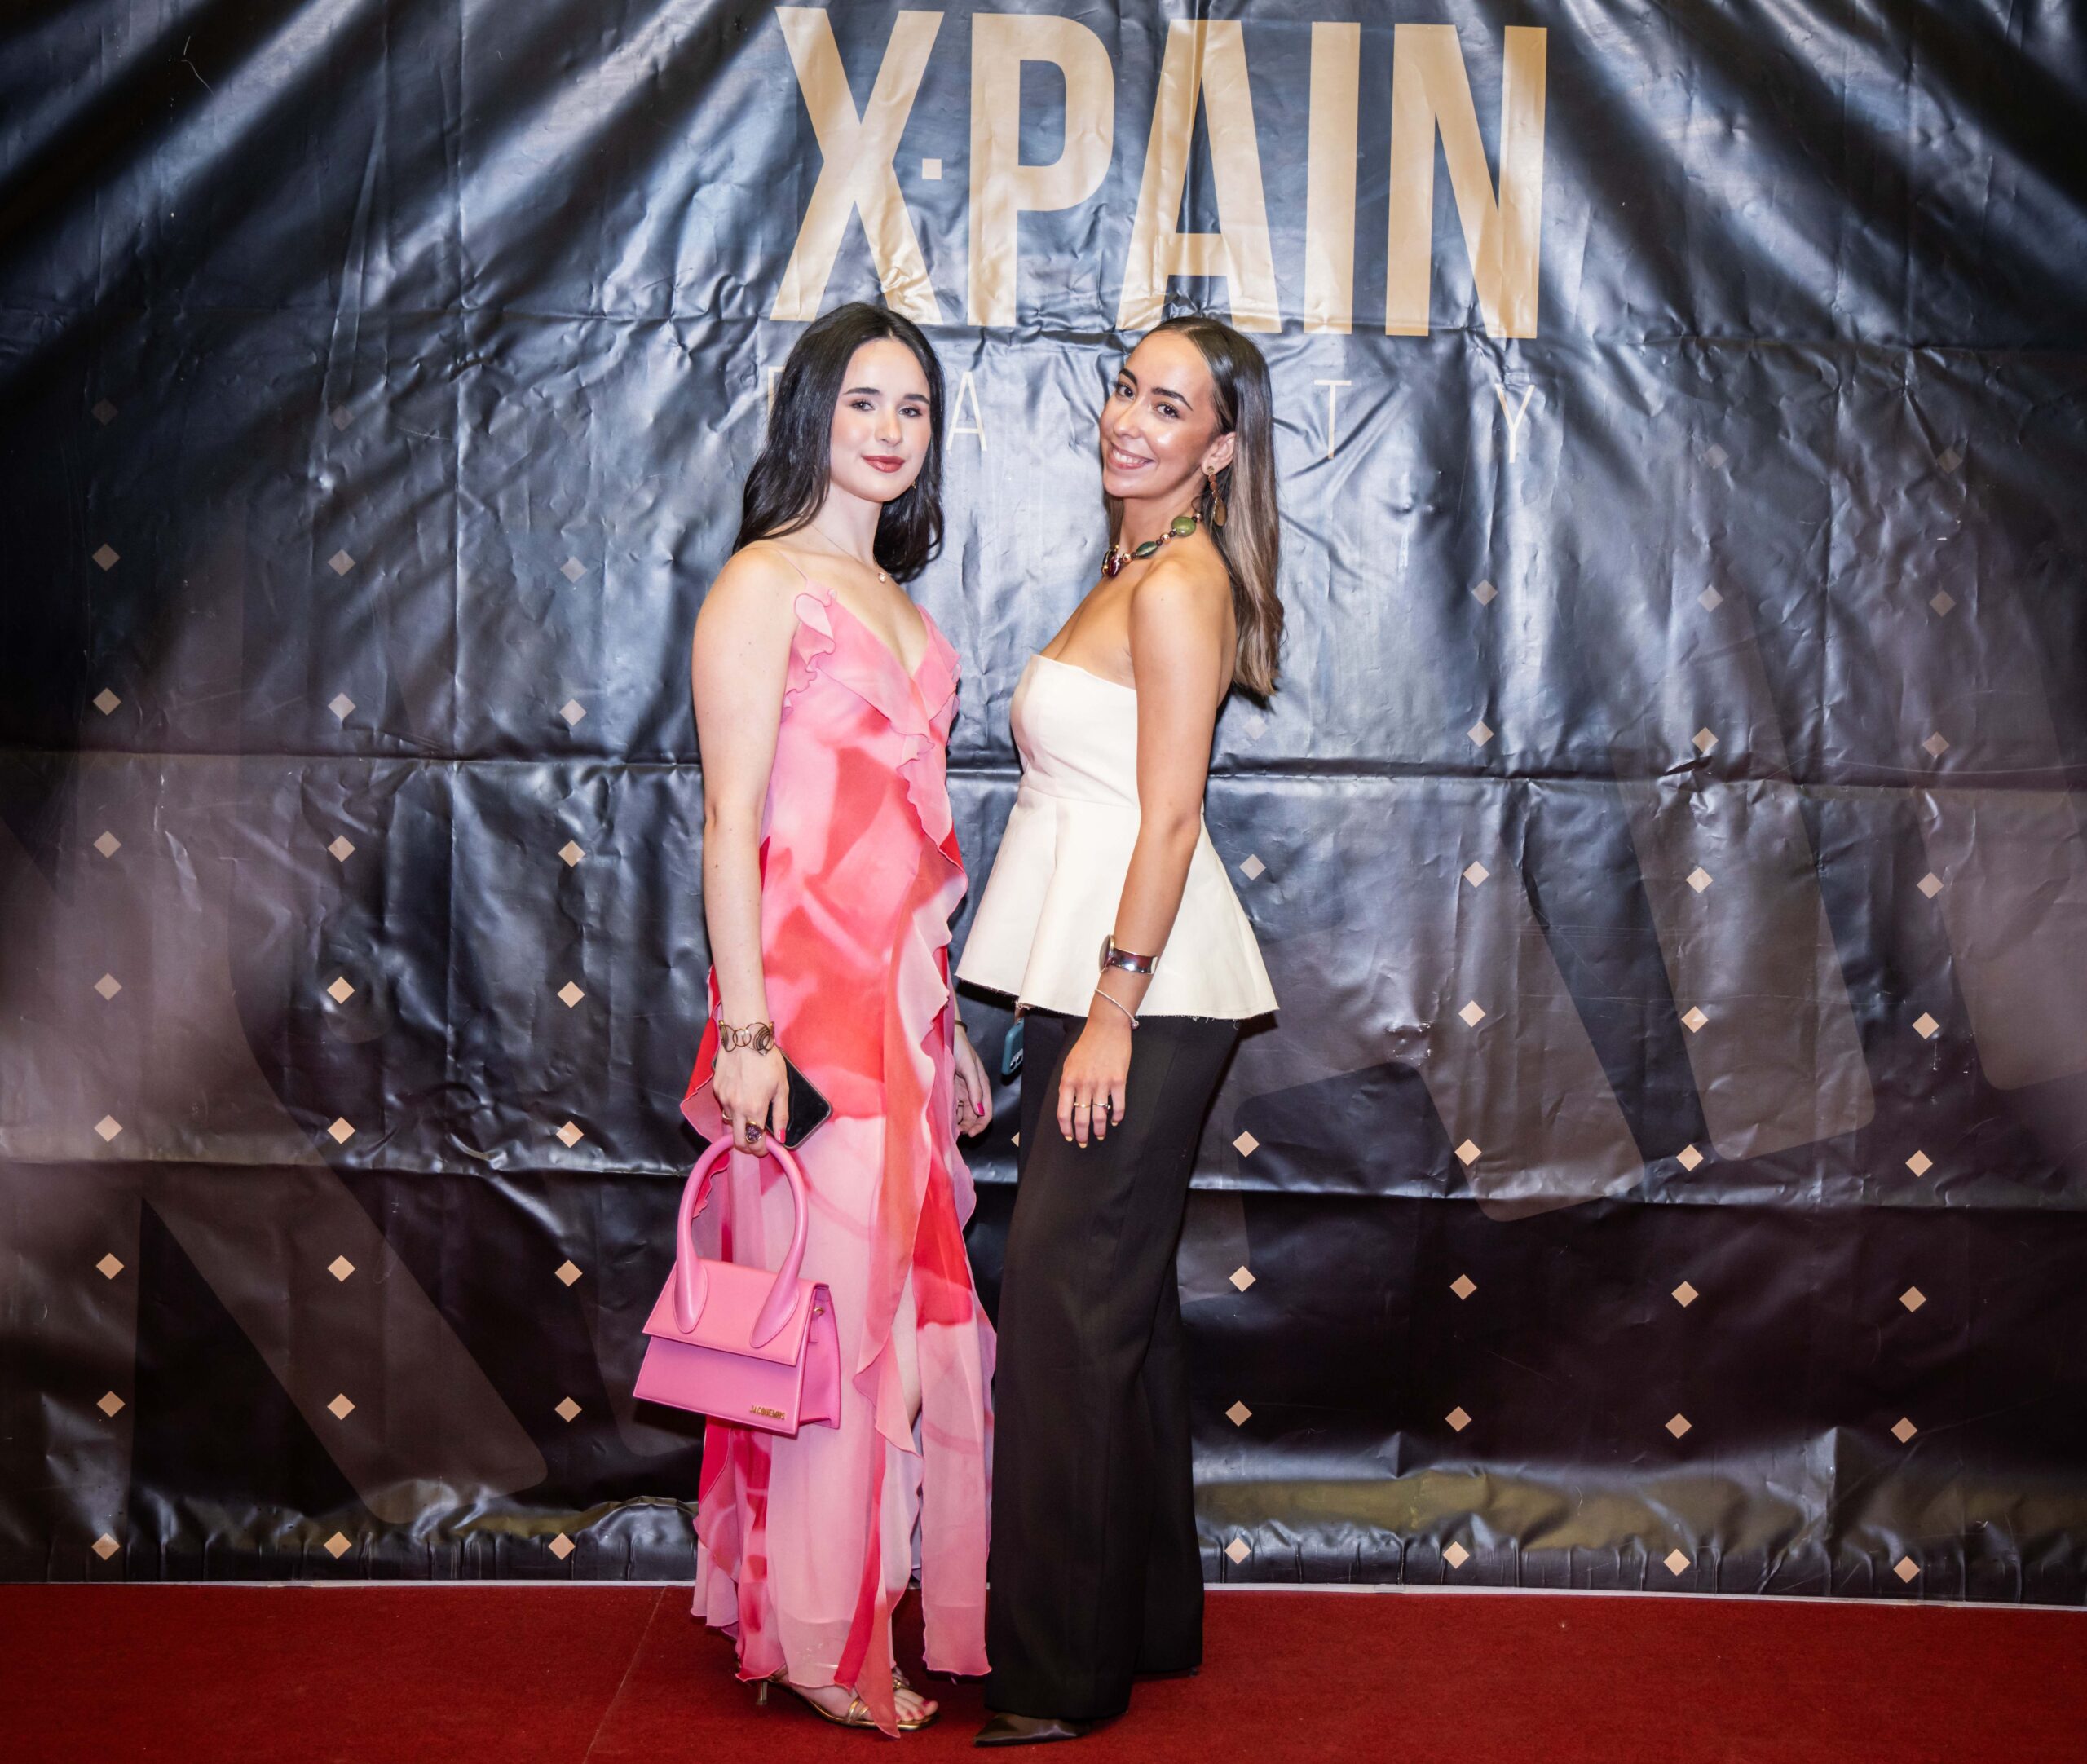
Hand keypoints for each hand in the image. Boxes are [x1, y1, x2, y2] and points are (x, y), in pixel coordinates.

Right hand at [713, 1044, 788, 1151]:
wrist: (745, 1038)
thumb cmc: (767, 1060)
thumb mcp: (782, 1088)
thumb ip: (781, 1115)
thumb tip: (780, 1137)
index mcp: (754, 1109)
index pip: (754, 1142)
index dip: (760, 1151)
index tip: (765, 1149)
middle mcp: (735, 1108)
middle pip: (737, 1141)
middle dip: (747, 1147)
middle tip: (757, 1142)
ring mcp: (723, 1099)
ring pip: (729, 1123)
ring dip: (739, 1126)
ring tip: (751, 1116)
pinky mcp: (716, 1090)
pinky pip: (724, 1107)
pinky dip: (732, 1109)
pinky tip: (742, 1097)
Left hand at [953, 1024, 990, 1138]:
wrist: (946, 1036)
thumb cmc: (960, 1048)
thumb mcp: (969, 1067)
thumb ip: (975, 1088)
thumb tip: (979, 1111)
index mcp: (982, 1087)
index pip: (986, 1113)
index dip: (981, 1125)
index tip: (971, 1134)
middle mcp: (973, 1092)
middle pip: (975, 1117)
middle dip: (968, 1127)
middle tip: (957, 1134)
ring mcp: (962, 1092)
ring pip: (963, 1115)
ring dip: (959, 1124)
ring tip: (950, 1131)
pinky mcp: (951, 1091)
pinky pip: (953, 1108)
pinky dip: (951, 1117)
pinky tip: (944, 1122)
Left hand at [1057, 1014, 1130, 1145]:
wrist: (1106, 1028)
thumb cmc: (1087, 1044)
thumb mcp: (1070, 1063)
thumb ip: (1068, 1083)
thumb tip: (1069, 1102)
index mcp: (1069, 1080)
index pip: (1064, 1112)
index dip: (1066, 1128)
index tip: (1069, 1136)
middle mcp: (1084, 1084)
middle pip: (1081, 1118)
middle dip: (1082, 1135)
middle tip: (1084, 1142)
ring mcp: (1102, 1083)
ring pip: (1099, 1115)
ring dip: (1100, 1129)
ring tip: (1101, 1135)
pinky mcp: (1118, 1081)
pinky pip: (1118, 1105)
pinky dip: (1117, 1116)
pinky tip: (1116, 1121)